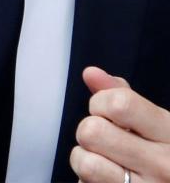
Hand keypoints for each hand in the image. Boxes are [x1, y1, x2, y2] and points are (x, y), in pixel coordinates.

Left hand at [70, 66, 169, 181]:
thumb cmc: (165, 157)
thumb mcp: (156, 125)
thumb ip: (123, 97)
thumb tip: (91, 74)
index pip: (119, 103)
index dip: (100, 103)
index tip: (107, 112)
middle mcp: (164, 164)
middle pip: (92, 131)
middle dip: (89, 132)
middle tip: (105, 141)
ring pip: (85, 162)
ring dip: (85, 160)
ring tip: (103, 161)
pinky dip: (86, 180)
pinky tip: (106, 179)